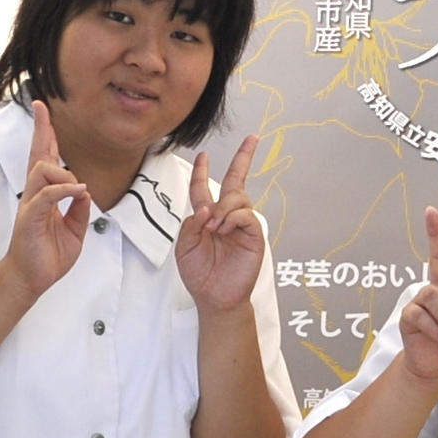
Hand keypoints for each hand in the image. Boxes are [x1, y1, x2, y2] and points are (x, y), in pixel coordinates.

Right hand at [1, 100, 92, 295]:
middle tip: (40, 107)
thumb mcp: (75, 231)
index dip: (45, 134)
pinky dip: (64, 190)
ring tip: (76, 188)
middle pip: (38, 155)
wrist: (32, 278)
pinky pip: (46, 196)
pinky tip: (77, 191)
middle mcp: (36, 195)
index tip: (42, 111)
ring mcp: (31, 205)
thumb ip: (80, 210)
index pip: (45, 159)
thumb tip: (85, 190)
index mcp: (45, 195)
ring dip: (63, 173)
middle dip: (40, 129)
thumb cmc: (48, 255)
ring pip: (42, 170)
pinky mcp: (30, 218)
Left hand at [174, 134, 270, 314]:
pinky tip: (224, 228)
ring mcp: (241, 224)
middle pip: (235, 180)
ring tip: (214, 226)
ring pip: (238, 197)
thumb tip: (207, 209)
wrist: (214, 297)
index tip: (203, 155)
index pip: (204, 188)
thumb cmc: (200, 274)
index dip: (202, 171)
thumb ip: (191, 224)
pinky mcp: (253, 235)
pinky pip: (246, 214)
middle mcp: (226, 216)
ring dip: (224, 206)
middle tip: (252, 139)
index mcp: (207, 217)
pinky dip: (233, 217)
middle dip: (244, 158)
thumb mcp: (184, 247)